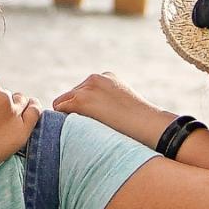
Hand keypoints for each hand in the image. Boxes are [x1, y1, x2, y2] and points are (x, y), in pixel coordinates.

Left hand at [53, 72, 171, 145]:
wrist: (149, 125)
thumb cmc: (142, 124)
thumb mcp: (125, 106)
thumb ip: (108, 105)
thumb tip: (96, 117)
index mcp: (107, 78)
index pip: (84, 91)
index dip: (86, 108)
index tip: (95, 121)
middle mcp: (95, 78)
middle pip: (71, 96)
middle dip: (75, 111)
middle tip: (86, 128)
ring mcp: (87, 88)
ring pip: (63, 103)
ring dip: (69, 116)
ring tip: (83, 131)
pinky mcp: (80, 100)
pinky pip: (59, 109)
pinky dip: (62, 121)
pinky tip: (76, 131)